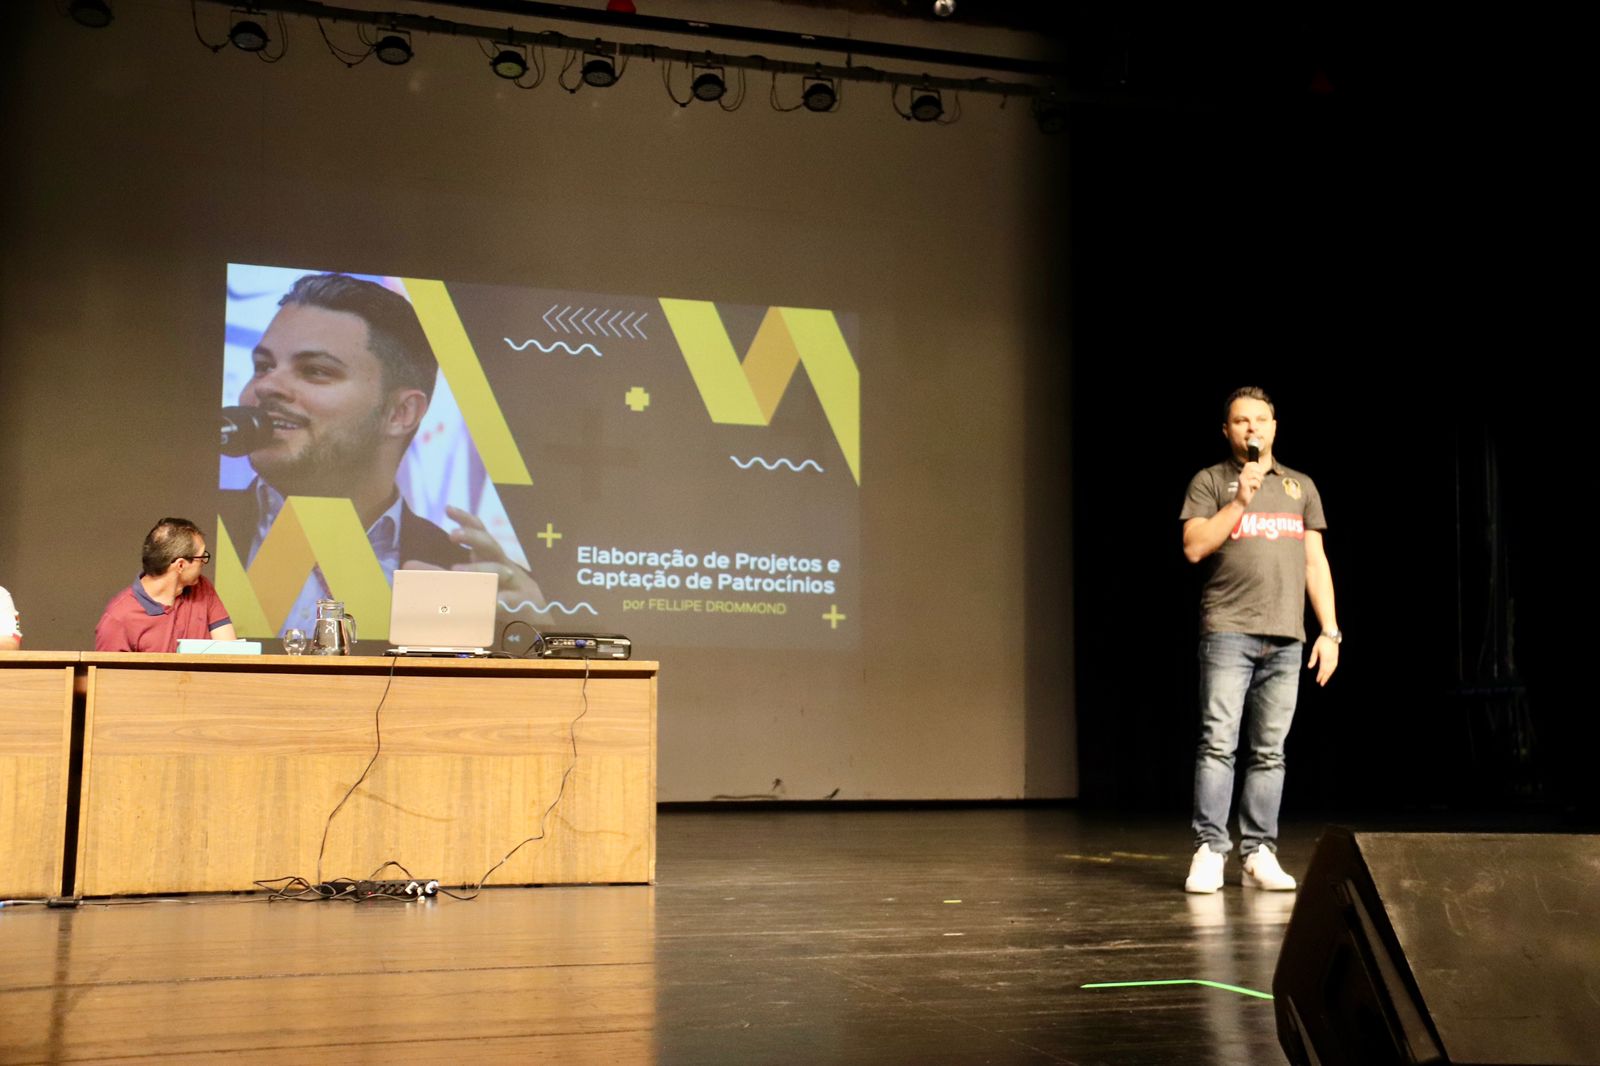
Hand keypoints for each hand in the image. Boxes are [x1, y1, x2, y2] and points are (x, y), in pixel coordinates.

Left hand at [405, 506, 545, 611]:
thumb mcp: (466, 582)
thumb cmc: (497, 592)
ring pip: (499, 570)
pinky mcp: (520, 602)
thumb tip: (406, 567)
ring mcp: (513, 582)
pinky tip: (494, 602)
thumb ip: (438, 576)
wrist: (536, 612)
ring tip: (457, 571)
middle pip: (490, 544)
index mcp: (489, 556)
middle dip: (473, 537)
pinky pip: (509, 599)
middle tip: (452, 535)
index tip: (448, 509)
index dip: (466, 520)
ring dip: (480, 569)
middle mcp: (502, 564)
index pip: (480, 532)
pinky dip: (502, 600)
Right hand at [1235, 462, 1264, 506]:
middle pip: (1253, 468)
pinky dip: (1257, 486)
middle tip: (1260, 480)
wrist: (1240, 502)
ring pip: (1255, 475)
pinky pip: (1255, 482)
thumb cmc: (1247, 493)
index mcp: (1243, 474)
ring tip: (1257, 486)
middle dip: (1259, 474)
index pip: (1249, 464)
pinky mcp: (1244, 484)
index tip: (1259, 473)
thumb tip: (1262, 471)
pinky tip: (1254, 490)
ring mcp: (1242, 479)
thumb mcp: (1252, 483)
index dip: (1256, 466)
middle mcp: (1241, 475)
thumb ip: (1255, 476)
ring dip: (1259, 481)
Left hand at [1307, 635, 1338, 685]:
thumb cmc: (1321, 641)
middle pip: (1327, 671)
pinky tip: (1330, 673)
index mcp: (1325, 658)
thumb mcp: (1315, 649)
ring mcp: (1335, 658)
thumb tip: (1309, 667)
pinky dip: (1332, 671)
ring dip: (1328, 675)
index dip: (1320, 676)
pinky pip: (1335, 666)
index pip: (1322, 669)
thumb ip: (1312, 658)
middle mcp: (1331, 659)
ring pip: (1332, 669)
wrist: (1331, 635)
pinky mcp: (1336, 657)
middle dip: (1324, 678)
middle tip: (1321, 684)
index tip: (1317, 681)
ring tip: (1325, 680)